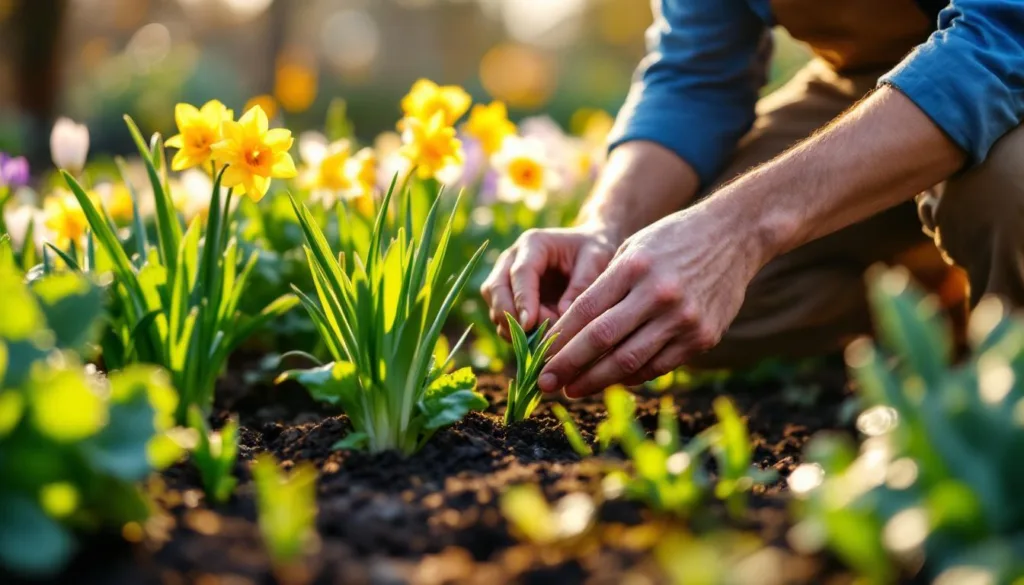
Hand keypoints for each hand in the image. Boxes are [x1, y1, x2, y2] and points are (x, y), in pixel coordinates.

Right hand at [479, 225, 618, 337]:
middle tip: (530, 339)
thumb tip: (562, 317)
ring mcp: (506, 279)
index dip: (523, 299)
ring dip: (512, 328)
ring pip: (495, 306)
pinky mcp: (509, 298)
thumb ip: (581, 286)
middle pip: (495, 288)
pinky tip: (538, 341)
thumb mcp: (596, 261)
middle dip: (508, 316)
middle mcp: (511, 259)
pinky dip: (516, 334)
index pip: (520, 272)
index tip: (529, 324)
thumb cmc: (593, 251)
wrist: (589, 251)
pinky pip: (503, 320)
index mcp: (533, 244)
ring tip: (543, 339)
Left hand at [538, 202, 771, 396]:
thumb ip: (606, 287)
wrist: (736, 235)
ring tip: (574, 389)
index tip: (539, 358)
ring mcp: (684, 319)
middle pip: (603, 340)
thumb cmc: (673, 240)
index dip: (559, 340)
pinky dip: (631, 376)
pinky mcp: (703, 337)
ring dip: (597, 380)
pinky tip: (612, 380)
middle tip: (546, 383)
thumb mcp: (633, 250)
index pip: (586, 312)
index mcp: (634, 268)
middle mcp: (658, 295)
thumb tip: (570, 334)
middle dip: (570, 366)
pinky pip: (659, 366)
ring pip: (630, 361)